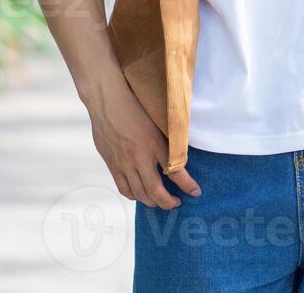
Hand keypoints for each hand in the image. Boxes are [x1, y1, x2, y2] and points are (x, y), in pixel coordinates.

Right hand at [86, 78, 200, 209]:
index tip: (196, 192)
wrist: (107, 101)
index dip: (188, 185)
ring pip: (139, 194)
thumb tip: (179, 155)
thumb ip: (167, 139)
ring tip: (161, 201)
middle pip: (155, 191)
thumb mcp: (157, 121)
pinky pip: (124, 188)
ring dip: (153, 202)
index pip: (175, 171)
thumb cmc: (135, 105)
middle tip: (177, 202)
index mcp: (154, 143)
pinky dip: (135, 195)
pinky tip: (141, 195)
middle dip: (169, 202)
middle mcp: (138, 157)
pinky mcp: (111, 164)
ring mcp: (123, 163)